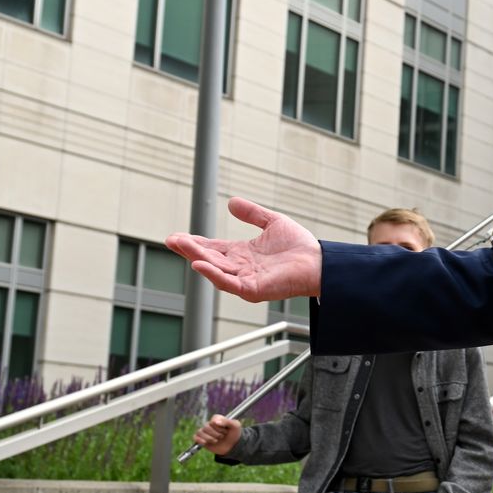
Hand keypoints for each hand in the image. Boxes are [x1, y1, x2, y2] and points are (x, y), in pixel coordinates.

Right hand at [166, 197, 322, 302]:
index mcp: (243, 254)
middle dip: (189, 250)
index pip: (213, 248)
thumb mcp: (272, 223)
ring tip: (181, 246)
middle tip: (171, 239)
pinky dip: (213, 275)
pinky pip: (229, 284)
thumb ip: (252, 214)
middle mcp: (241, 268)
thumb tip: (231, 202)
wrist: (320, 261)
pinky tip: (199, 264)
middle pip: (209, 259)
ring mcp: (246, 280)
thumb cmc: (300, 246)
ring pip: (215, 270)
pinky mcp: (253, 290)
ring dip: (197, 258)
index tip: (176, 236)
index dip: (194, 242)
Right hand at [192, 415, 241, 455]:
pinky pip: (195, 437)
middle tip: (222, 436)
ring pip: (200, 432)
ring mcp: (204, 431)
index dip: (219, 427)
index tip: (226, 430)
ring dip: (209, 438)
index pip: (213, 420)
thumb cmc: (234, 434)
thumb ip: (227, 421)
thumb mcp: (236, 426)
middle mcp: (209, 424)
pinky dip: (200, 440)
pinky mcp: (201, 439)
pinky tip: (206, 443)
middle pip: (206, 427)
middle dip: (216, 434)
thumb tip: (215, 422)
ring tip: (216, 441)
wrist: (233, 446)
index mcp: (217, 419)